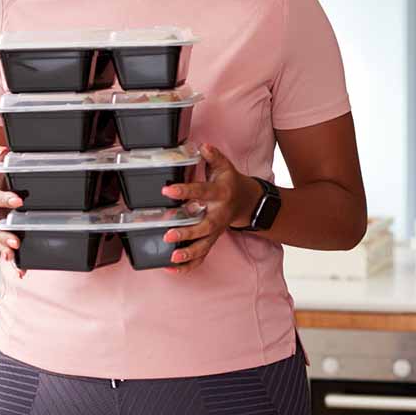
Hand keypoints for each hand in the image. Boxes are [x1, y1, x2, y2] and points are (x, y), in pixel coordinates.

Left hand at [160, 143, 262, 273]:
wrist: (248, 202)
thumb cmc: (230, 183)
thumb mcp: (225, 166)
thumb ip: (213, 156)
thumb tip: (202, 146)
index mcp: (220, 194)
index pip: (202, 192)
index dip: (185, 191)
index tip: (167, 190)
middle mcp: (219, 215)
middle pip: (204, 227)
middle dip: (187, 233)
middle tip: (169, 235)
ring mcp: (216, 231)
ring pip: (204, 246)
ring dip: (189, 254)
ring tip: (172, 258)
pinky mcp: (212, 240)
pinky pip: (202, 256)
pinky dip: (189, 265)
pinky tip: (172, 268)